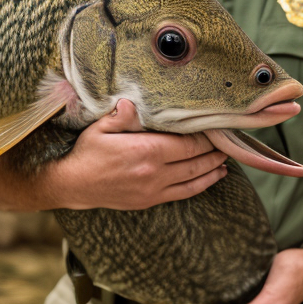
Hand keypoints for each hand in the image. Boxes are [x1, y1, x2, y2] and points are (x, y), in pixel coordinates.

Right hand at [0, 100, 227, 210]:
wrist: (73, 185)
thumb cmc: (86, 153)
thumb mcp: (98, 129)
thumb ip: (118, 116)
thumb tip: (130, 103)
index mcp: (147, 151)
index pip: (187, 143)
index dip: (205, 136)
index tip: (217, 128)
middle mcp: (155, 172)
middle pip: (195, 161)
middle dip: (214, 151)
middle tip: (228, 143)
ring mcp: (154, 189)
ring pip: (193, 179)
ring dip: (212, 169)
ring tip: (226, 161)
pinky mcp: (150, 200)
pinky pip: (183, 193)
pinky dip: (201, 186)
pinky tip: (212, 178)